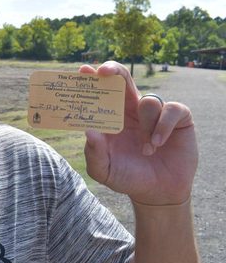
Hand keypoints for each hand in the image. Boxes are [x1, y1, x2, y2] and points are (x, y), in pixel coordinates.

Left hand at [79, 61, 196, 204]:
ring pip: (148, 101)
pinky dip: (163, 126)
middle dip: (113, 70)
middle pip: (122, 80)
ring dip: (146, 125)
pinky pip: (171, 109)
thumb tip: (88, 131)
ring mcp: (155, 112)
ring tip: (146, 150)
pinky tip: (158, 144)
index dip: (92, 80)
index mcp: (111, 118)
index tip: (83, 72)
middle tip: (104, 72)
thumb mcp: (104, 170)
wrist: (158, 192)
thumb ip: (94, 154)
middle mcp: (131, 110)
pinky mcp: (179, 117)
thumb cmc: (127, 177)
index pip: (100, 93)